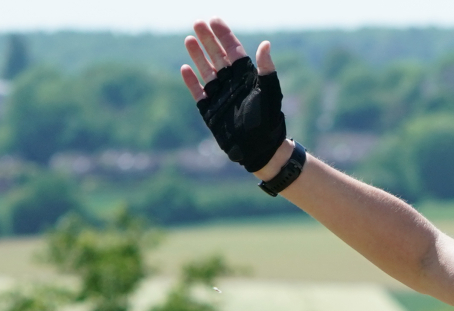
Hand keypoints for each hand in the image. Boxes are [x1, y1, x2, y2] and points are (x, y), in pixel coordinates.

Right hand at [180, 19, 289, 175]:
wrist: (260, 148)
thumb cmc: (268, 119)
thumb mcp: (269, 91)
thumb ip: (266, 69)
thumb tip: (266, 44)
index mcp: (247, 76)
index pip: (233, 50)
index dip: (224, 34)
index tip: (214, 19)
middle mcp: (232, 83)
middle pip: (217, 56)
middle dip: (208, 39)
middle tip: (197, 22)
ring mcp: (220, 95)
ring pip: (206, 70)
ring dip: (197, 55)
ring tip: (188, 39)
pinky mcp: (210, 109)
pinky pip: (198, 92)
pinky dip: (191, 81)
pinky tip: (184, 68)